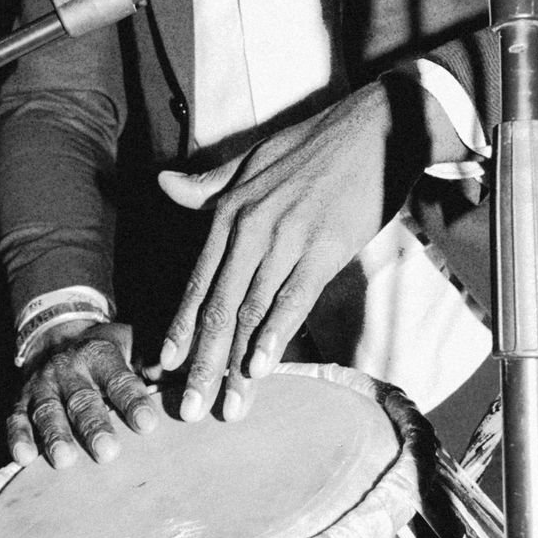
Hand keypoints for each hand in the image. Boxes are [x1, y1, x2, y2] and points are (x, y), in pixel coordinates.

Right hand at [7, 320, 158, 467]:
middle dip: (93, 426)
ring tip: (65, 459)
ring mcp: (43, 386)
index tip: (147, 424)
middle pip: (82, 399)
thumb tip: (174, 371)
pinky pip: (16, 419)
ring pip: (48, 411)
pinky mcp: (22, 402)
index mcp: (100, 354)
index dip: (132, 400)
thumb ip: (154, 358)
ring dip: (55, 435)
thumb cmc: (109, 354)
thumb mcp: (134, 344)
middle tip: (108, 451)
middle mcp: (68, 368)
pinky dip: (18, 438)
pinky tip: (24, 458)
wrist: (58, 337)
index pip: (118, 378)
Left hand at [157, 79, 440, 425]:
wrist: (375, 128)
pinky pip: (293, 298)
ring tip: (226, 407)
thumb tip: (164, 184)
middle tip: (188, 408)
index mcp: (230, 211)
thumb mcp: (252, 160)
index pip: (198, 281)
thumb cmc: (314, 145)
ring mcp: (287, 238)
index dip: (179, 327)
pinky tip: (260, 367)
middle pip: (218, 306)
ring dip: (236, 363)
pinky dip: (275, 335)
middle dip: (200, 361)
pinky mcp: (325, 247)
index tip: (161, 366)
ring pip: (252, 311)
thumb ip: (210, 184)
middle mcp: (250, 228)